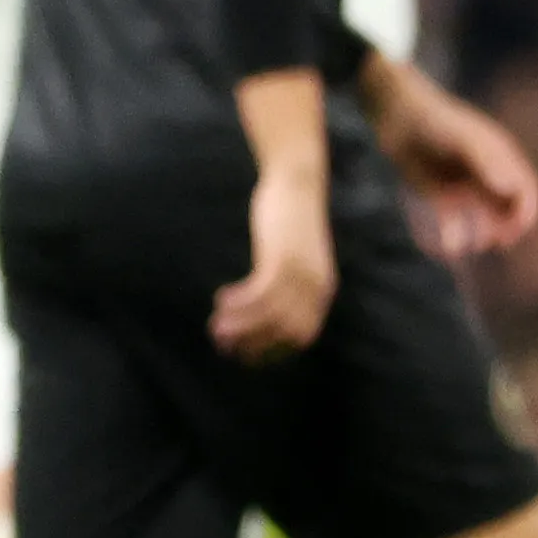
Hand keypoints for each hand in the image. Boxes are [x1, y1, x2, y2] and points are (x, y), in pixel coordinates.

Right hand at [210, 162, 336, 362]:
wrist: (298, 182)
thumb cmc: (292, 218)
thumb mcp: (297, 255)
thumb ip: (290, 279)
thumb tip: (269, 302)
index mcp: (321, 290)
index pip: (302, 336)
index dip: (273, 350)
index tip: (246, 354)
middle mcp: (315, 286)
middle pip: (284, 331)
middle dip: (253, 343)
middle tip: (225, 345)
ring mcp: (300, 273)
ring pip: (269, 315)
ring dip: (240, 325)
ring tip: (216, 328)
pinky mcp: (282, 258)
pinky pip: (259, 292)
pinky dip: (239, 302)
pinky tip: (220, 299)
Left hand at [373, 62, 537, 258]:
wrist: (397, 118)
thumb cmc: (436, 122)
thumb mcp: (463, 140)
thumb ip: (486, 162)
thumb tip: (510, 188)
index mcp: (500, 158)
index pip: (524, 189)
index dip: (526, 209)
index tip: (518, 226)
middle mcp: (486, 174)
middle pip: (508, 207)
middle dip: (509, 226)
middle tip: (502, 241)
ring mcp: (464, 185)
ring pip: (483, 217)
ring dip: (485, 233)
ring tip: (479, 244)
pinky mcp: (441, 195)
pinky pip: (454, 220)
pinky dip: (455, 234)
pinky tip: (450, 246)